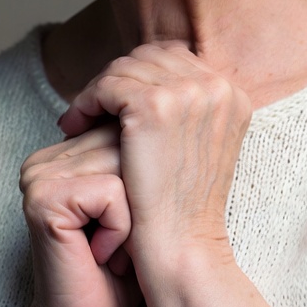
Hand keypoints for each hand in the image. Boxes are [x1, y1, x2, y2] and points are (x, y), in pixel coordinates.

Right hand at [2, 124, 140, 306]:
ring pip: (123, 165)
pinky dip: (121, 228)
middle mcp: (43, 159)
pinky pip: (113, 193)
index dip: (141, 177)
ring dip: (131, 215)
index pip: (122, 129)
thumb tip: (169, 111)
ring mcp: (38, 176)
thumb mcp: (135, 197)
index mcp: (60, 153)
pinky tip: (101, 254)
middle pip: (123, 143)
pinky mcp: (45, 199)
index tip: (127, 221)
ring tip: (113, 246)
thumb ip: (136, 154)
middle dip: (137, 195)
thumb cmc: (119, 266)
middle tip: (120, 239)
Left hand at [58, 42, 252, 283]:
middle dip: (118, 78)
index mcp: (231, 92)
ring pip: (125, 68)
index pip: (174, 59)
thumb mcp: (200, 145)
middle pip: (150, 57)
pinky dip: (85, 101)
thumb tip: (149, 79)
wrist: (182, 249)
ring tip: (78, 118)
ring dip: (97, 90)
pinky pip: (106, 86)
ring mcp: (186, 92)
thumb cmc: (184, 206)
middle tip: (92, 106)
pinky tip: (74, 124)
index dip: (140, 76)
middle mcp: (215, 85)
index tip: (115, 101)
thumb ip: (187, 109)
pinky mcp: (153, 105)